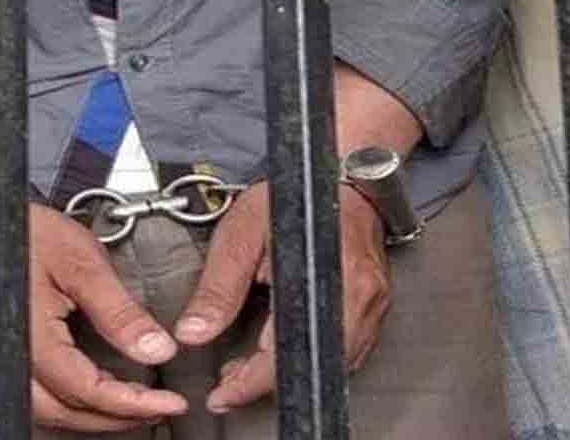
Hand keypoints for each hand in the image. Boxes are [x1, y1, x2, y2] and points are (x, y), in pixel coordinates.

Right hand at [0, 204, 189, 431]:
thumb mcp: (81, 261)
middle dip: (114, 418)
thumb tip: (156, 349)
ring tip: (132, 405)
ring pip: (48, 411)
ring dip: (92, 416)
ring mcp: (0, 358)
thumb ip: (118, 310)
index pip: (85, 388)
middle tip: (156, 409)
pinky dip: (71, 403)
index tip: (168, 403)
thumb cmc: (19, 230)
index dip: (130, 402)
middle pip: (65, 412)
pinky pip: (36, 395)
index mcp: (30, 334)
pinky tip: (96, 392)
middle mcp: (10, 356)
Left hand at [172, 182, 389, 412]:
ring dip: (287, 371)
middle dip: (264, 381)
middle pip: (310, 364)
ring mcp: (373, 304)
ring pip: (330, 363)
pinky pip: (345, 350)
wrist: (341, 176)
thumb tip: (194, 332)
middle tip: (230, 378)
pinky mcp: (375, 306)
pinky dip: (309, 356)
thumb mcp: (243, 234)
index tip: (223, 393)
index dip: (250, 381)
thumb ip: (217, 288)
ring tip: (250, 364)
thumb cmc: (296, 197)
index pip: (286, 351)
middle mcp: (359, 296)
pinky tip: (283, 347)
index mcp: (326, 276)